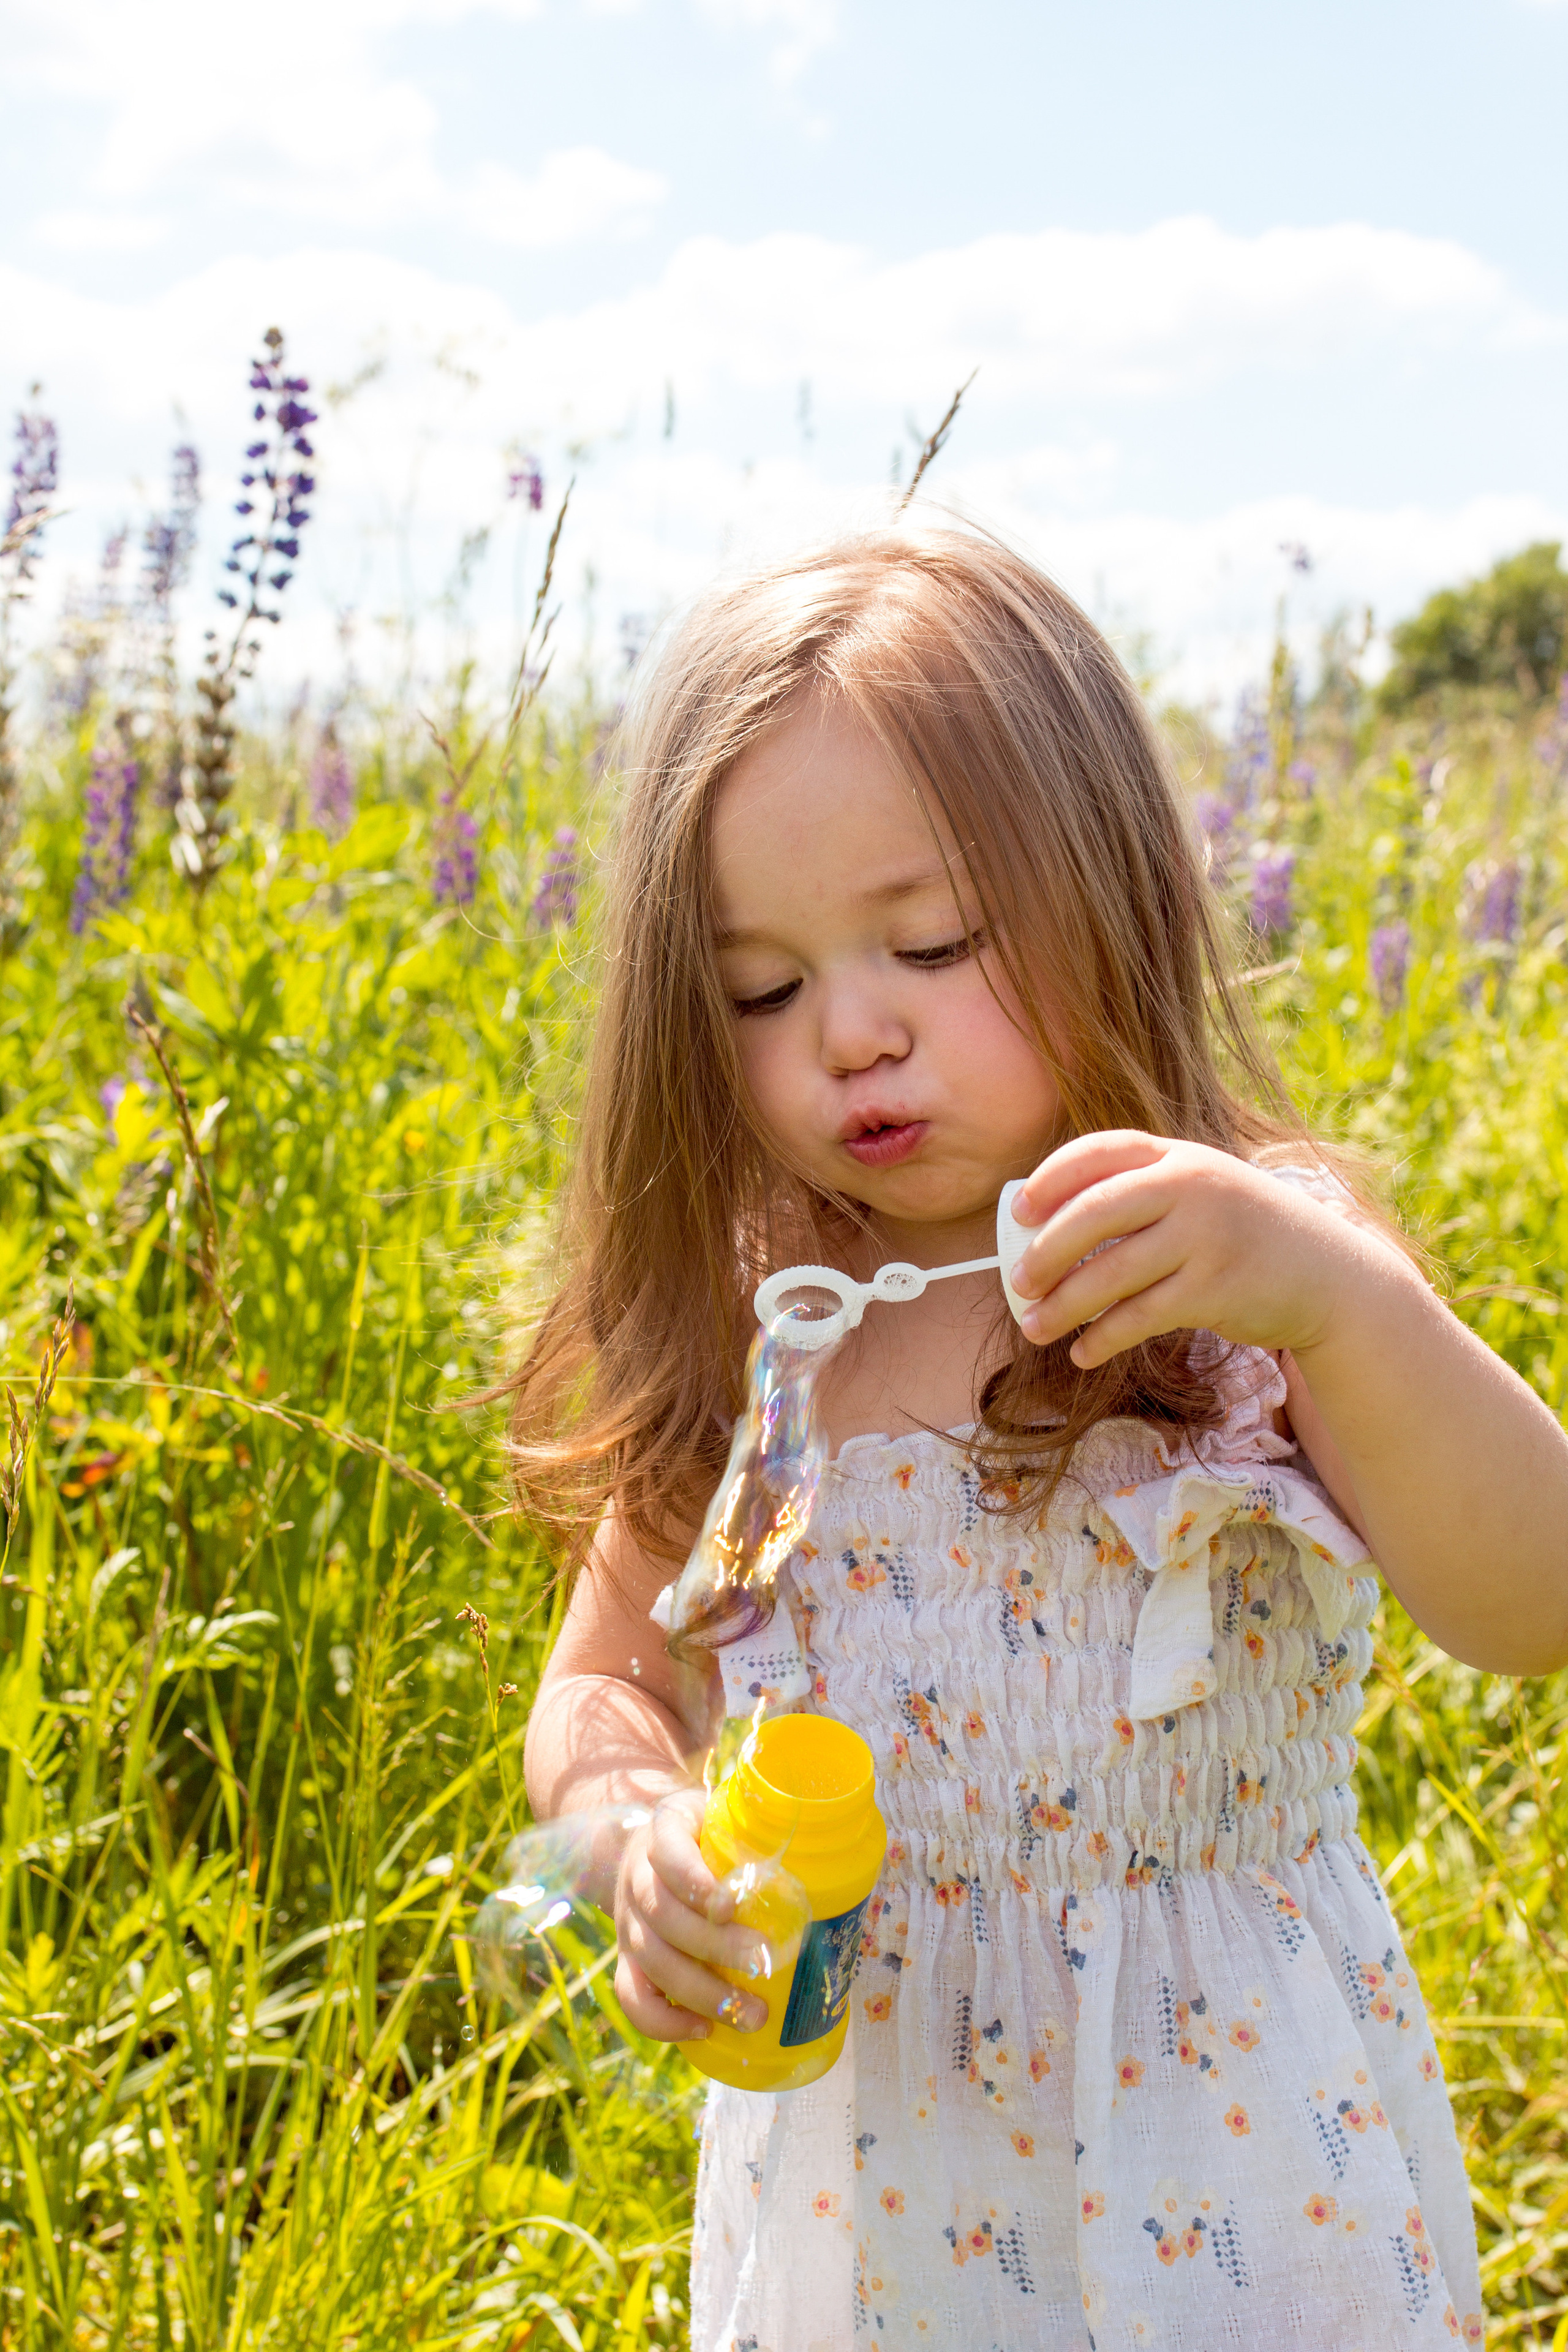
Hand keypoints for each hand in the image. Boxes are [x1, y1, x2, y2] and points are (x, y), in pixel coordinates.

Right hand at [612, 1783, 773, 2040]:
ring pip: (653, 1961)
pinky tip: (703, 2029)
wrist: (647, 1852)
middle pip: (665, 1916)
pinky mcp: (628, 1961)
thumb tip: (819, 1860)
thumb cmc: (702, 1837)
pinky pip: (633, 1997)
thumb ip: (755, 1831)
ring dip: (701, 1993)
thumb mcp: (721, 1817)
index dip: (695, 1881)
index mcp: (663, 1833)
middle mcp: (638, 1879)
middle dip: (716, 1946)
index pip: (668, 1852)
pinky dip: (664, 2021)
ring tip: (750, 2013)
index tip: (732, 1906)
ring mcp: (629, 1924)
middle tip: (764, 1963)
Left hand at [1007, 1131, 1373, 1368]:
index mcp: (1179, 1156)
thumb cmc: (1244, 1234)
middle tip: (1017, 1283)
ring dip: (1063, 1305)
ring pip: (1110, 1273)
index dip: (1049, 1179)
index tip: (1017, 1211)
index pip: (1099, 1151)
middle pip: (1092, 1213)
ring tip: (1035, 1326)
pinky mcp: (1214, 1290)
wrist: (1327, 1274)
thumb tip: (1045, 1229)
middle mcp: (1191, 1187)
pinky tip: (1083, 1352)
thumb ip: (1140, 1196)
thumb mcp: (1201, 1192)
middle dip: (1043, 1252)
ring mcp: (1204, 1238)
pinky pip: (1139, 1317)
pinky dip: (1102, 1338)